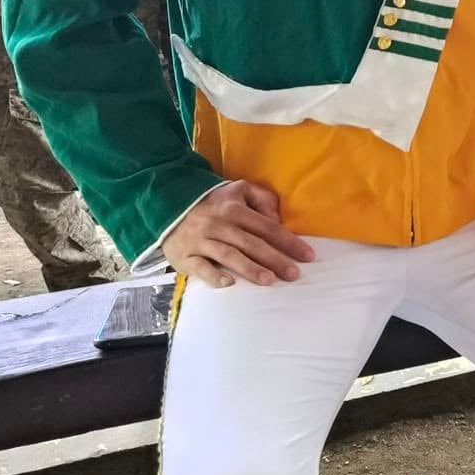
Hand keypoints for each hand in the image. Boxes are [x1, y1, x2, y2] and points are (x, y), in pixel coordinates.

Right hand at [162, 180, 314, 286]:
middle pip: (252, 243)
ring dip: (250, 268)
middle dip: (275, 259)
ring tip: (270, 280)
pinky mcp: (185, 256)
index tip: (308, 256)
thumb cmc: (212, 203)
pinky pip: (200, 267)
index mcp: (234, 209)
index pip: (268, 228)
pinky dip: (213, 275)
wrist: (166, 206)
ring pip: (229, 255)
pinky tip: (229, 284)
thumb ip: (262, 198)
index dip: (289, 242)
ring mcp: (200, 240)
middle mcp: (219, 224)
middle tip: (294, 274)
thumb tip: (278, 218)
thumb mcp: (238, 190)